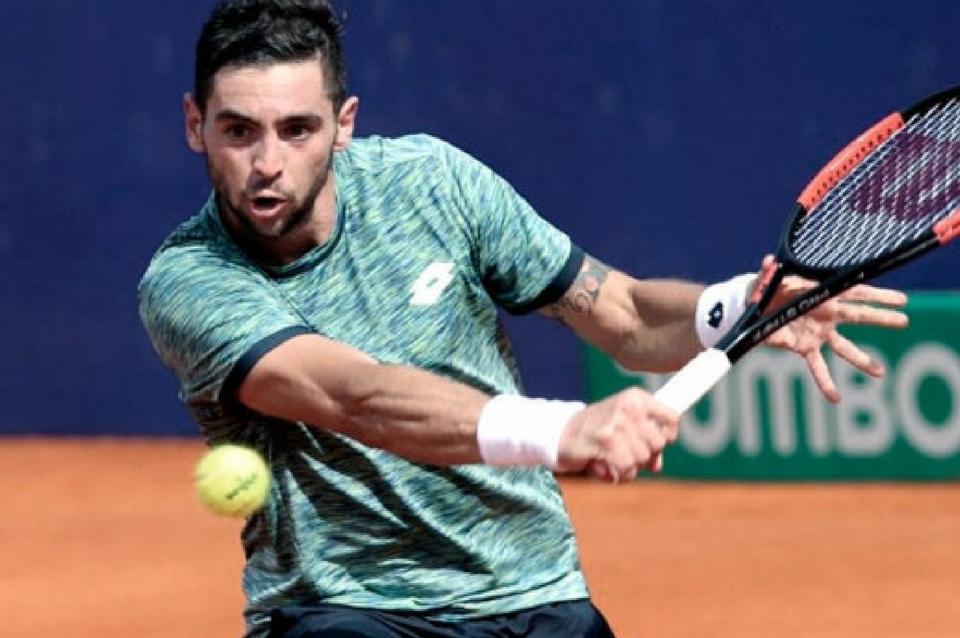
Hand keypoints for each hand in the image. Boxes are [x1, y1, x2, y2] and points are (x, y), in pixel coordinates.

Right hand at [556, 387, 679, 482]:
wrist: (560, 434)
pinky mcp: (605, 441)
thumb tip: (656, 465)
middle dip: (644, 455)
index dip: (667, 437)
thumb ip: (644, 442)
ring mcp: (617, 423)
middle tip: (624, 452)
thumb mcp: (624, 427)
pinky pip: (627, 468)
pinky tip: (605, 466)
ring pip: (643, 458)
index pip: (672, 418)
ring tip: (611, 458)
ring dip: (629, 467)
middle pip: (658, 443)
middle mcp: (628, 407)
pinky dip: (618, 474)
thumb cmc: (596, 431)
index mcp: (636, 398)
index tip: (652, 443)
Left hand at [760, 256, 908, 401]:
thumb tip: (769, 261)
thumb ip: (768, 274)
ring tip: (880, 373)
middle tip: (903, 321)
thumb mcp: (766, 281)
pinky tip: (836, 398)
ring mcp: (818, 332)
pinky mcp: (804, 346)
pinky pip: (818, 366)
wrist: (752, 305)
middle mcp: (825, 314)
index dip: (876, 296)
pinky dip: (825, 382)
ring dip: (862, 360)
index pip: (854, 293)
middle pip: (858, 316)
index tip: (899, 300)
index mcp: (821, 294)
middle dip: (880, 318)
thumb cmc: (765, 288)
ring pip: (844, 348)